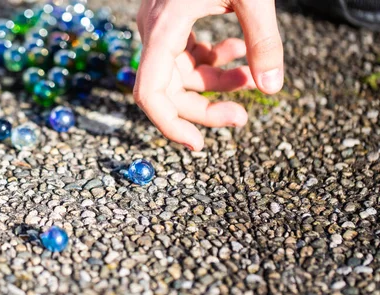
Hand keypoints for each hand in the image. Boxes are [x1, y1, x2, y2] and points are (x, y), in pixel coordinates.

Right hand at [134, 0, 283, 150]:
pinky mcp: (173, 20)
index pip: (150, 92)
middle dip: (204, 107)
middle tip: (241, 117)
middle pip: (169, 91)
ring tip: (253, 77)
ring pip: (181, 74)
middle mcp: (155, 30)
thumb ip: (263, 40)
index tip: (197, 145)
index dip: (169, 125)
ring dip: (217, 82)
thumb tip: (271, 87)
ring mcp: (162, 27)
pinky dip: (214, 60)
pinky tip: (240, 51)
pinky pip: (188, 54)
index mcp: (164, 27)